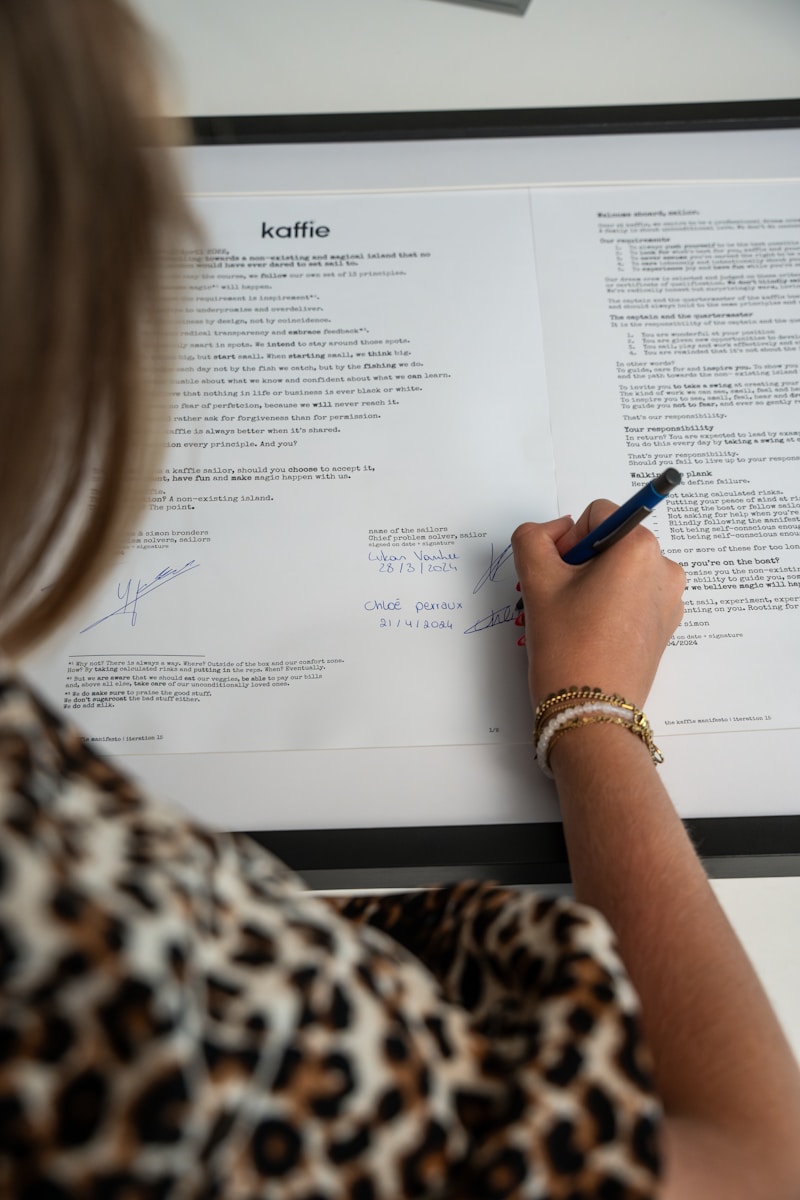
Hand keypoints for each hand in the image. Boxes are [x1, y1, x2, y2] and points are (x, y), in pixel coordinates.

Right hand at [511, 501, 685, 710]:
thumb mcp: (536, 581)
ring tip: (572, 620)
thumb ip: (533, 538)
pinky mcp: (665, 626)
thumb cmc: (567, 647)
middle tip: (559, 601)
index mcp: (640, 548)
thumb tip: (554, 531)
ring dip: (592, 585)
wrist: (590, 713)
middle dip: (580, 564)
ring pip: (620, 572)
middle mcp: (665, 568)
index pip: (596, 515)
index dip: (567, 540)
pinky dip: (609, 605)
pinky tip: (591, 633)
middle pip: (611, 543)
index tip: (557, 575)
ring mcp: (670, 600)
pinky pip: (633, 598)